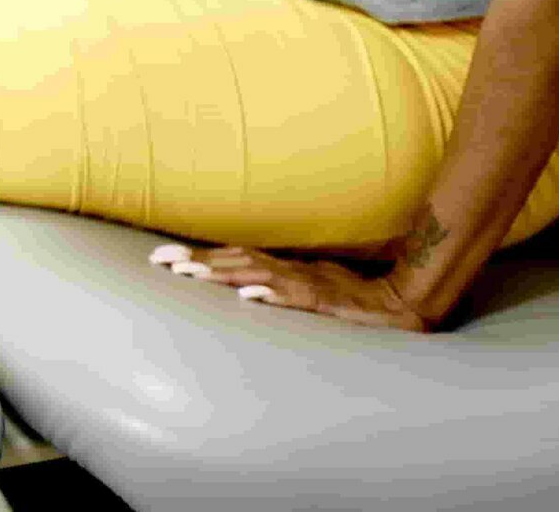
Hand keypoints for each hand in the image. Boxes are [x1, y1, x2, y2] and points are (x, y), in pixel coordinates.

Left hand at [148, 241, 433, 331]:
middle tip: (159, 262)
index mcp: (281, 267)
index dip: (197, 255)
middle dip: (196, 261)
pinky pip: (296, 297)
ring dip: (221, 273)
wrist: (398, 303)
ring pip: (257, 273)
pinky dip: (271, 294)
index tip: (160, 257)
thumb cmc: (349, 295)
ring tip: (188, 274)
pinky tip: (247, 296)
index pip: (232, 256)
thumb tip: (238, 286)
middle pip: (235, 260)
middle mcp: (288, 269)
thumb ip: (274, 284)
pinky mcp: (325, 300)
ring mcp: (306, 283)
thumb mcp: (304, 288)